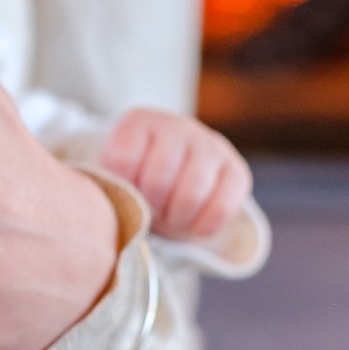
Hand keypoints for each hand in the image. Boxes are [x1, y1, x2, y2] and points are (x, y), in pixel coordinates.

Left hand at [97, 108, 251, 239]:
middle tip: (150, 210)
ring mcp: (210, 145)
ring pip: (191, 194)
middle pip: (158, 178)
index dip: (122, 187)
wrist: (173, 177)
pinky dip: (202, 226)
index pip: (122, 159)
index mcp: (138, 122)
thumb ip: (112, 185)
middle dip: (151, 206)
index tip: (125, 192)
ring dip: (176, 218)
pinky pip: (221, 208)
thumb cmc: (136, 178)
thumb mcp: (115, 176)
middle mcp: (176, 126)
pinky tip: (191, 224)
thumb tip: (123, 207)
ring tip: (169, 216)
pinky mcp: (236, 170)